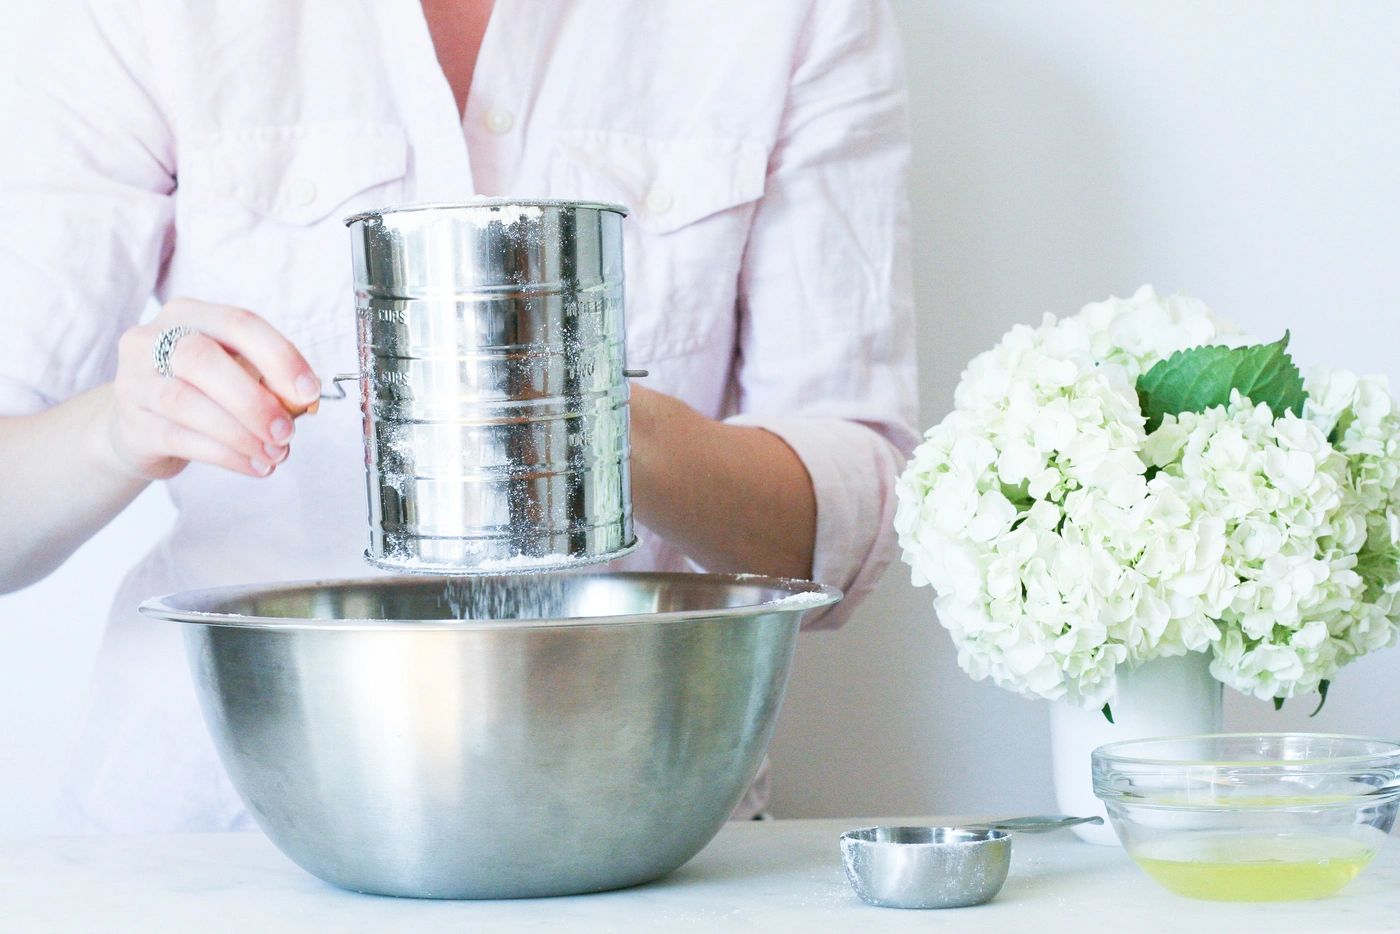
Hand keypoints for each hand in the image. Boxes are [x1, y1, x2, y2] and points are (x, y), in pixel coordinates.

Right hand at [104, 298, 320, 479]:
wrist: (140, 428)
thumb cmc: (202, 392)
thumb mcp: (234, 373)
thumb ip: (268, 380)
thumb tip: (303, 400)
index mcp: (187, 315)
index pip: (238, 323)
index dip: (280, 357)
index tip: (310, 392)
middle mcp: (151, 340)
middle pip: (201, 359)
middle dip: (253, 400)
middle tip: (286, 431)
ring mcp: (134, 382)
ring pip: (185, 403)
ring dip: (240, 433)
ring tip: (275, 453)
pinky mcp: (132, 425)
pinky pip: (179, 439)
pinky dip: (226, 456)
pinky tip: (255, 466)